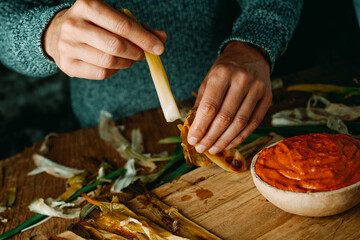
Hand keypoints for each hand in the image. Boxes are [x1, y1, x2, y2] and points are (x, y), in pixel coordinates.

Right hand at [43, 0, 166, 79]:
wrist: (57, 33)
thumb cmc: (93, 24)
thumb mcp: (112, 18)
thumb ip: (137, 27)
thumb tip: (162, 38)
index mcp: (87, 5)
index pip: (122, 25)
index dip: (144, 39)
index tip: (160, 48)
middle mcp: (74, 24)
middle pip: (116, 46)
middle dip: (136, 52)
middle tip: (144, 54)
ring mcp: (67, 46)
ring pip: (109, 62)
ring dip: (127, 63)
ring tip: (130, 58)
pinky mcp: (67, 65)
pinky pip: (101, 73)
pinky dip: (114, 71)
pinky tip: (114, 64)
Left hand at [187, 41, 271, 153]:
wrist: (251, 54)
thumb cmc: (225, 69)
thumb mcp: (208, 79)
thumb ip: (201, 103)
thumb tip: (193, 129)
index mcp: (221, 74)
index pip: (209, 107)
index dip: (200, 127)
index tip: (192, 140)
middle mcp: (241, 80)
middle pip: (224, 118)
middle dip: (210, 137)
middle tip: (201, 148)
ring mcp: (257, 89)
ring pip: (240, 123)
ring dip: (224, 141)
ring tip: (213, 149)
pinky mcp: (267, 97)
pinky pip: (253, 123)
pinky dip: (240, 137)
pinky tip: (229, 144)